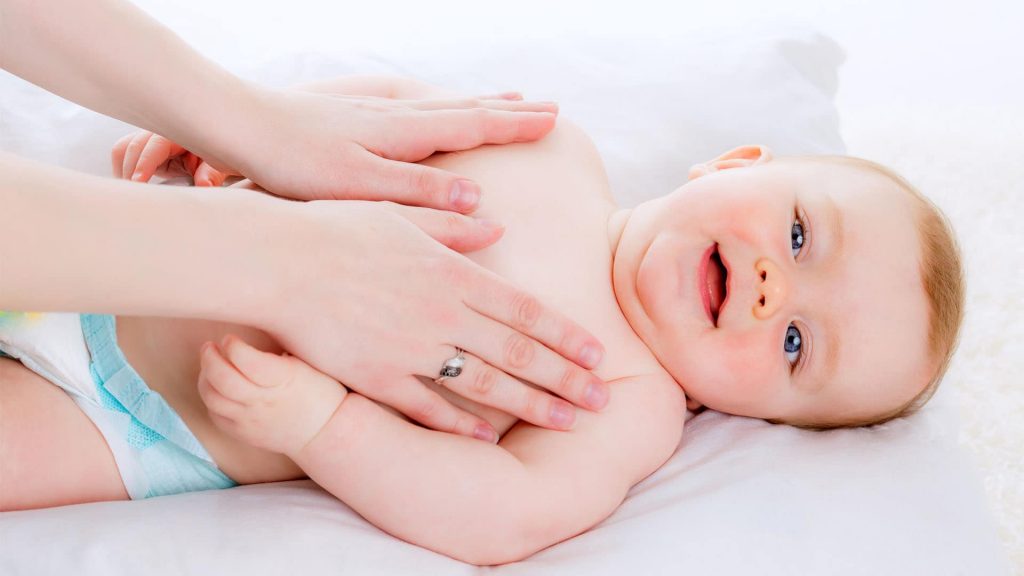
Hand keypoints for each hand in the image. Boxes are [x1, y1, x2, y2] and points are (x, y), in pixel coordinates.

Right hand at [111, 130, 230, 185]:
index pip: (154, 145)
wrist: (215, 152)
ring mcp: (149, 138)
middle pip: (134, 146)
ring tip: (131, 192)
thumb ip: (210, 174)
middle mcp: (160, 132)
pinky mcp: (143, 147)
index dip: (144, 164)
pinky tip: (130, 184)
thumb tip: (204, 185)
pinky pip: (124, 152)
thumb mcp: (218, 165)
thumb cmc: (216, 156)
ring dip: (123, 169)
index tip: (138, 182)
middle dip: (130, 170)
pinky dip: (123, 168)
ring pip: (123, 148)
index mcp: (178, 134)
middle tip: (133, 195)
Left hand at [197, 334, 346, 456]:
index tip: (231, 338)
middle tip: (210, 346)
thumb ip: (278, 349)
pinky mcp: (243, 433)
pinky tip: (216, 386)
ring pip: (213, 398)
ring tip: (210, 364)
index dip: (233, 345)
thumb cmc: (320, 390)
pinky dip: (210, 397)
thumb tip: (254, 327)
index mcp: (283, 379)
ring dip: (205, 377)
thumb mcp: (307, 362)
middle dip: (209, 358)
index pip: (246, 360)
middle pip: (223, 379)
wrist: (325, 432)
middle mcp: (263, 401)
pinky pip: (215, 415)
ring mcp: (251, 420)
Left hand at [211, 88, 556, 211]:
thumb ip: (418, 194)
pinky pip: (418, 107)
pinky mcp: (357, 114)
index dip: (514, 128)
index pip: (472, 127)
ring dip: (483, 104)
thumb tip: (478, 201)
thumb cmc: (294, 162)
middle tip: (551, 109)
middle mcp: (395, 115)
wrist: (238, 125)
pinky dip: (445, 106)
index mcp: (402, 133)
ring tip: (512, 100)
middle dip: (511, 112)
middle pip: (466, 109)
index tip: (554, 124)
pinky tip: (441, 109)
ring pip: (444, 105)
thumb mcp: (359, 187)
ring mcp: (376, 111)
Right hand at [250, 200, 607, 439]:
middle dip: (565, 378)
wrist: (278, 261)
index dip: (565, 335)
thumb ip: (452, 224)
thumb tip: (495, 223)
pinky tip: (489, 438)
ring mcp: (413, 348)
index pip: (526, 309)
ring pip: (486, 384)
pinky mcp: (378, 377)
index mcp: (453, 272)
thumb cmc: (336, 228)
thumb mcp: (401, 215)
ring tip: (566, 421)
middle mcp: (444, 313)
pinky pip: (429, 407)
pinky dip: (462, 425)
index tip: (597, 354)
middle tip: (601, 399)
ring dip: (531, 405)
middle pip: (519, 352)